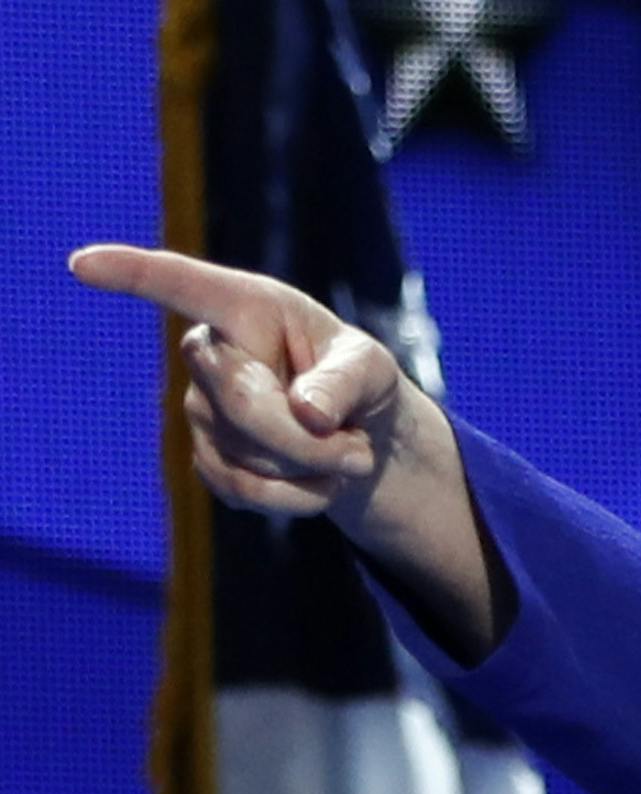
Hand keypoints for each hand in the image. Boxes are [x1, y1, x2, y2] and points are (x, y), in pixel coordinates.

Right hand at [68, 243, 446, 523]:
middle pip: (242, 401)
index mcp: (246, 306)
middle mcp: (208, 354)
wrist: (360, 439)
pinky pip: (247, 491)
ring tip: (345, 452)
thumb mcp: (373, 370)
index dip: (132, 275)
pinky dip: (300, 497)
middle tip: (360, 450)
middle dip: (311, 438)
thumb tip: (307, 413)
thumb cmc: (360, 383)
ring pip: (251, 454)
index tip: (83, 263)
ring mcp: (199, 411)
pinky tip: (321, 482)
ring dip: (315, 467)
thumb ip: (345, 382)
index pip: (181, 286)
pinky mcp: (208, 461)